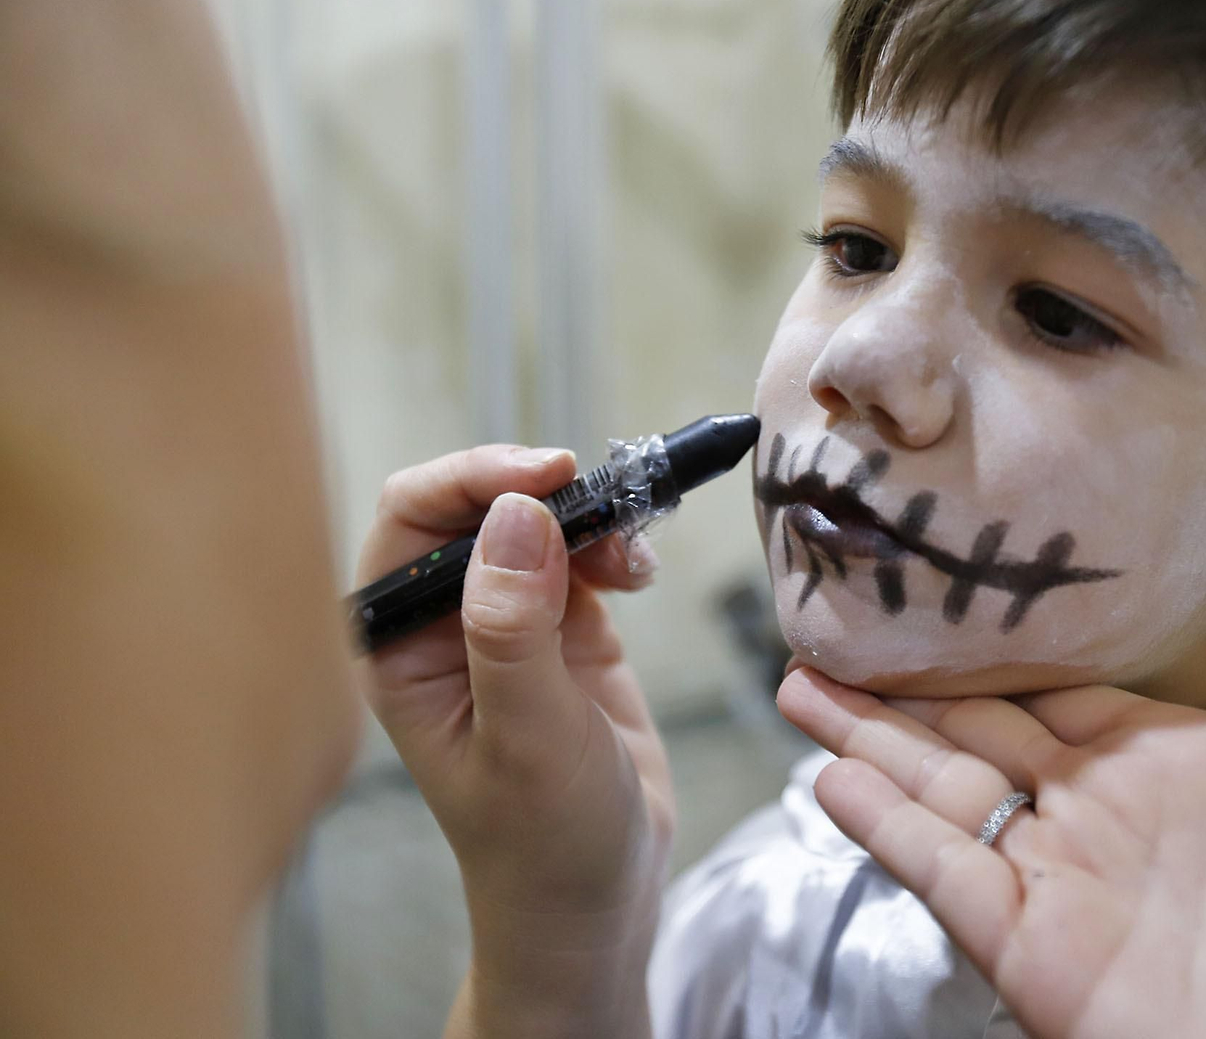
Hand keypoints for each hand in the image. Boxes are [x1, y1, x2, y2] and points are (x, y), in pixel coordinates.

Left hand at [356, 446, 672, 1038]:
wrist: (598, 899)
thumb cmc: (543, 841)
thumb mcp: (528, 736)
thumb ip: (512, 627)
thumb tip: (516, 514)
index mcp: (398, 647)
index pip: (411, 521)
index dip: (474, 480)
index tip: (553, 475)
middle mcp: (442, 624)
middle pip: (476, 506)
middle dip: (542, 491)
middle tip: (610, 501)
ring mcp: (505, 622)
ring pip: (536, 522)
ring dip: (590, 518)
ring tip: (632, 558)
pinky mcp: (562, 629)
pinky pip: (583, 555)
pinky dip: (617, 547)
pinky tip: (638, 575)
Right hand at [778, 582, 1205, 1038]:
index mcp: (1203, 777)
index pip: (1075, 701)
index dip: (1006, 658)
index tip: (947, 610)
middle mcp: (1123, 828)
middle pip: (987, 739)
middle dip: (911, 691)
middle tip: (829, 635)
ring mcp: (1076, 891)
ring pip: (947, 794)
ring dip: (871, 739)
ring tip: (798, 683)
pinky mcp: (1043, 957)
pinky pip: (947, 873)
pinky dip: (885, 825)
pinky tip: (831, 774)